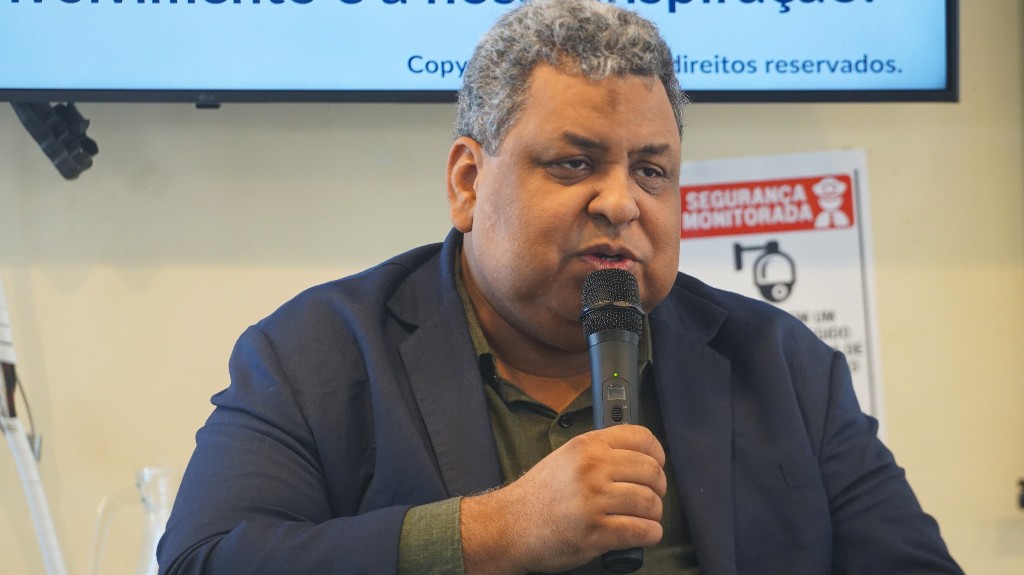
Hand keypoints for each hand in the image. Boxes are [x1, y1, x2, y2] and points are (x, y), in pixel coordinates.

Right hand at [460, 425, 666, 574]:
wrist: (509, 525)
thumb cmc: (538, 495)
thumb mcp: (565, 458)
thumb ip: (598, 452)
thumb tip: (637, 457)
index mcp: (587, 446)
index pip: (642, 439)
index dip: (657, 454)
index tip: (657, 465)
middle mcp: (592, 468)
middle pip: (651, 472)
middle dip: (658, 488)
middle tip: (652, 497)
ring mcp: (593, 500)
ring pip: (650, 503)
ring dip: (654, 514)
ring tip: (644, 518)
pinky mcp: (595, 532)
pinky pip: (641, 531)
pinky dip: (649, 534)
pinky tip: (644, 534)